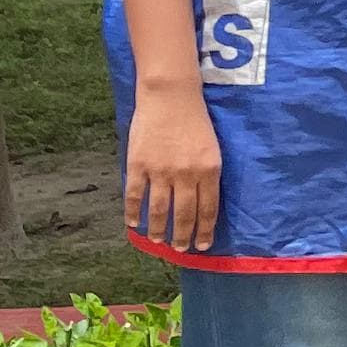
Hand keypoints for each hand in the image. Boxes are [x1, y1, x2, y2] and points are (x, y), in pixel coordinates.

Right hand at [124, 88, 221, 253]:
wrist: (171, 97)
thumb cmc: (195, 121)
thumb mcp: (212, 148)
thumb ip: (207, 174)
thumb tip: (202, 202)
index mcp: (210, 170)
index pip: (208, 208)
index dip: (205, 229)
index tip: (203, 245)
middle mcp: (186, 174)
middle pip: (184, 214)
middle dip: (183, 236)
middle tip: (180, 249)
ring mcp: (160, 171)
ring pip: (159, 209)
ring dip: (159, 229)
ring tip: (159, 242)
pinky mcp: (138, 165)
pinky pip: (135, 195)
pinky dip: (133, 212)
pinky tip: (134, 224)